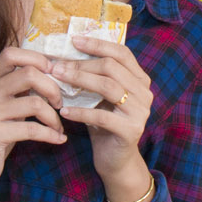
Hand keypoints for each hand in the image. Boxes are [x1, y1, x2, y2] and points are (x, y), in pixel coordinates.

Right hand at [0, 47, 67, 192]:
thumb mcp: (6, 103)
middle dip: (53, 88)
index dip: (37, 59)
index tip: (53, 74)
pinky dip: (50, 134)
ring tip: (58, 127)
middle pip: (28, 74)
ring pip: (34, 103)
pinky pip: (32, 129)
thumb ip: (21, 87)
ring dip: (53, 117)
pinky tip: (58, 139)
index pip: (11, 53)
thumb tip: (54, 71)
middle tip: (59, 103)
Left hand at [49, 35, 152, 184]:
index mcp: (139, 80)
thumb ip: (94, 77)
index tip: (73, 40)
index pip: (121, 53)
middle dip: (81, 64)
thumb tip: (66, 53)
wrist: (116, 160)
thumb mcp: (101, 97)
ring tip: (58, 79)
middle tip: (57, 66)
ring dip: (79, 81)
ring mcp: (140, 112)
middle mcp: (144, 93)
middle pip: (112, 67)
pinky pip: (102, 116)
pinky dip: (80, 112)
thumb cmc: (104, 124)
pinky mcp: (131, 130)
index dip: (98, 44)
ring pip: (108, 87)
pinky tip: (64, 111)